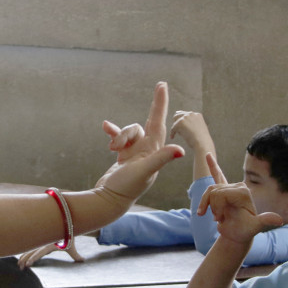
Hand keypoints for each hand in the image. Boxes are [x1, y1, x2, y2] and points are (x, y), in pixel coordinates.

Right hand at [18, 239, 85, 268]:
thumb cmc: (69, 237)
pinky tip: (21, 259)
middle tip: (20, 267)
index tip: (28, 264)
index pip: (40, 252)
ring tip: (18, 264)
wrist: (65, 224)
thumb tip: (82, 260)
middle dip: (25, 259)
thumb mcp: (72, 246)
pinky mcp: (40, 243)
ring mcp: (41, 243)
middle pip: (32, 251)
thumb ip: (76, 255)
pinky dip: (26, 253)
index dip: (33, 258)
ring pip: (30, 250)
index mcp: (50, 244)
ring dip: (23, 257)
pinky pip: (31, 248)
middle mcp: (43, 243)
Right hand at [94, 82, 184, 211]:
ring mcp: (135, 152)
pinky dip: (113, 132)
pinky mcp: (124, 156)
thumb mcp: (145, 171)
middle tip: (157, 91)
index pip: (159, 122)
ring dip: (119, 136)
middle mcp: (147, 150)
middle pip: (146, 124)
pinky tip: (105, 127)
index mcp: (154, 151)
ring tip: (112, 149)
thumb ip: (161, 158)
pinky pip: (118, 137)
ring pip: (129, 131)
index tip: (163, 86)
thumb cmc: (127, 187)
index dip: (161, 104)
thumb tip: (181, 151)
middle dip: (148, 112)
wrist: (110, 200)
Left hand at [170, 111, 215, 153]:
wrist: (203, 143)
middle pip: (179, 115)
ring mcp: (186, 117)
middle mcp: (191, 114)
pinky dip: (172, 133)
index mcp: (197, 115)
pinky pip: (173, 128)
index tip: (182, 127)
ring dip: (176, 127)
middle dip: (177, 122)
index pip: (186, 115)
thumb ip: (192, 125)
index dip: (183, 121)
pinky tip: (172, 137)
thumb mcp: (199, 129)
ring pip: (175, 121)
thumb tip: (184, 125)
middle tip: (178, 130)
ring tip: (179, 134)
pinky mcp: (180, 122)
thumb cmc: (201, 140)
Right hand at [197, 153, 282, 243]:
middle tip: (218, 219)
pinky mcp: (224, 191)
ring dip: (206, 204)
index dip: (217, 207)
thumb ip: (265, 220)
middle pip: (214, 191)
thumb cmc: (245, 231)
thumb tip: (279, 220)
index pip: (221, 193)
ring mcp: (231, 188)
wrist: (237, 235)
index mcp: (243, 191)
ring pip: (209, 190)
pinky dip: (212, 165)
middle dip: (212, 207)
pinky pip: (217, 175)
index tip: (220, 219)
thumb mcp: (254, 226)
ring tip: (214, 216)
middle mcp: (238, 186)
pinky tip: (208, 155)